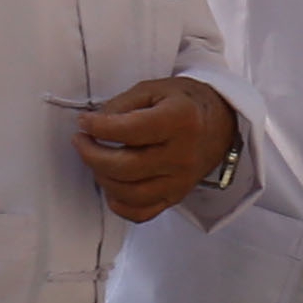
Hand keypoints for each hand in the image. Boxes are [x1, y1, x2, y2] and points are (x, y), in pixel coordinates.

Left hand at [76, 76, 235, 221]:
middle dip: (92, 155)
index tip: (85, 122)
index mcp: (180, 120)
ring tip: (96, 160)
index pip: (130, 131)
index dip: (99, 128)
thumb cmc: (184, 103)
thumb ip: (123, 104)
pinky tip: (112, 185)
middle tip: (81, 141)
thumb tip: (94, 125)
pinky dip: (119, 204)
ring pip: (130, 194)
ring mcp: (181, 181)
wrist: (220, 124)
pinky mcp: (176, 196)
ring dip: (102, 178)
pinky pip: (142, 213)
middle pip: (126, 167)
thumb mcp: (155, 89)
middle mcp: (182, 155)